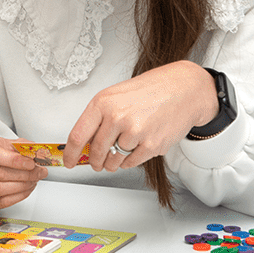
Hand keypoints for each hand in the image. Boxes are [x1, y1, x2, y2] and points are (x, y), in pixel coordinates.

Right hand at [0, 133, 47, 210]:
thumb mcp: (8, 142)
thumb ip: (22, 148)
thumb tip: (38, 157)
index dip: (14, 161)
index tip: (31, 163)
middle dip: (24, 174)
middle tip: (39, 172)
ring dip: (21, 187)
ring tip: (33, 181)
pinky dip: (16, 198)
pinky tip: (25, 190)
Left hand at [66, 61, 218, 171]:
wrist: (185, 89)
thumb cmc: (152, 89)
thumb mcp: (117, 95)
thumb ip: (100, 117)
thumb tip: (84, 142)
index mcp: (103, 102)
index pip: (78, 135)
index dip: (70, 154)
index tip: (69, 162)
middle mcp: (117, 117)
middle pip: (95, 152)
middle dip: (94, 161)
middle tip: (97, 162)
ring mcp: (134, 132)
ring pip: (113, 160)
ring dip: (112, 162)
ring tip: (120, 152)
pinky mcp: (151, 145)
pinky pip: (131, 163)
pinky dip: (130, 161)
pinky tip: (136, 148)